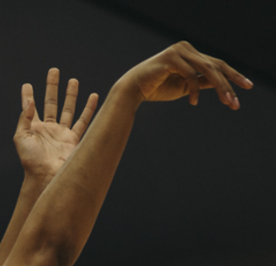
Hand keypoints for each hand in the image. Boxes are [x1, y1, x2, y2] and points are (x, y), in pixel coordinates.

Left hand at [14, 68, 98, 184]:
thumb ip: (24, 118)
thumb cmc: (31, 160)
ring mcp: (61, 133)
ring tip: (73, 80)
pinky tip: (93, 97)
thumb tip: (30, 101)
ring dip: (70, 95)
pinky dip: (89, 109)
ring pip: (68, 109)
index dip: (28, 96)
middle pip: (51, 102)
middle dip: (52, 87)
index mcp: (34, 128)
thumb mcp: (21, 138)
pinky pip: (83, 121)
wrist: (46, 176)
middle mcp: (48, 129)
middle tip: (54, 71)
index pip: (30, 108)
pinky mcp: (73, 139)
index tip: (26, 85)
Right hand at [120, 41, 252, 107]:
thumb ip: (200, 83)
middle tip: (236, 102)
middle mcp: (187, 48)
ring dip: (219, 87)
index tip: (246, 88)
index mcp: (191, 53)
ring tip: (226, 102)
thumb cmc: (156, 88)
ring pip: (207, 68)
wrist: (133, 89)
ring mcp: (180, 51)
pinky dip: (194, 90)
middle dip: (229, 84)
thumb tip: (219, 85)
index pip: (216, 64)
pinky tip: (194, 103)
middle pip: (215, 65)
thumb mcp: (184, 87)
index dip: (232, 77)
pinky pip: (190, 74)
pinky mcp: (171, 58)